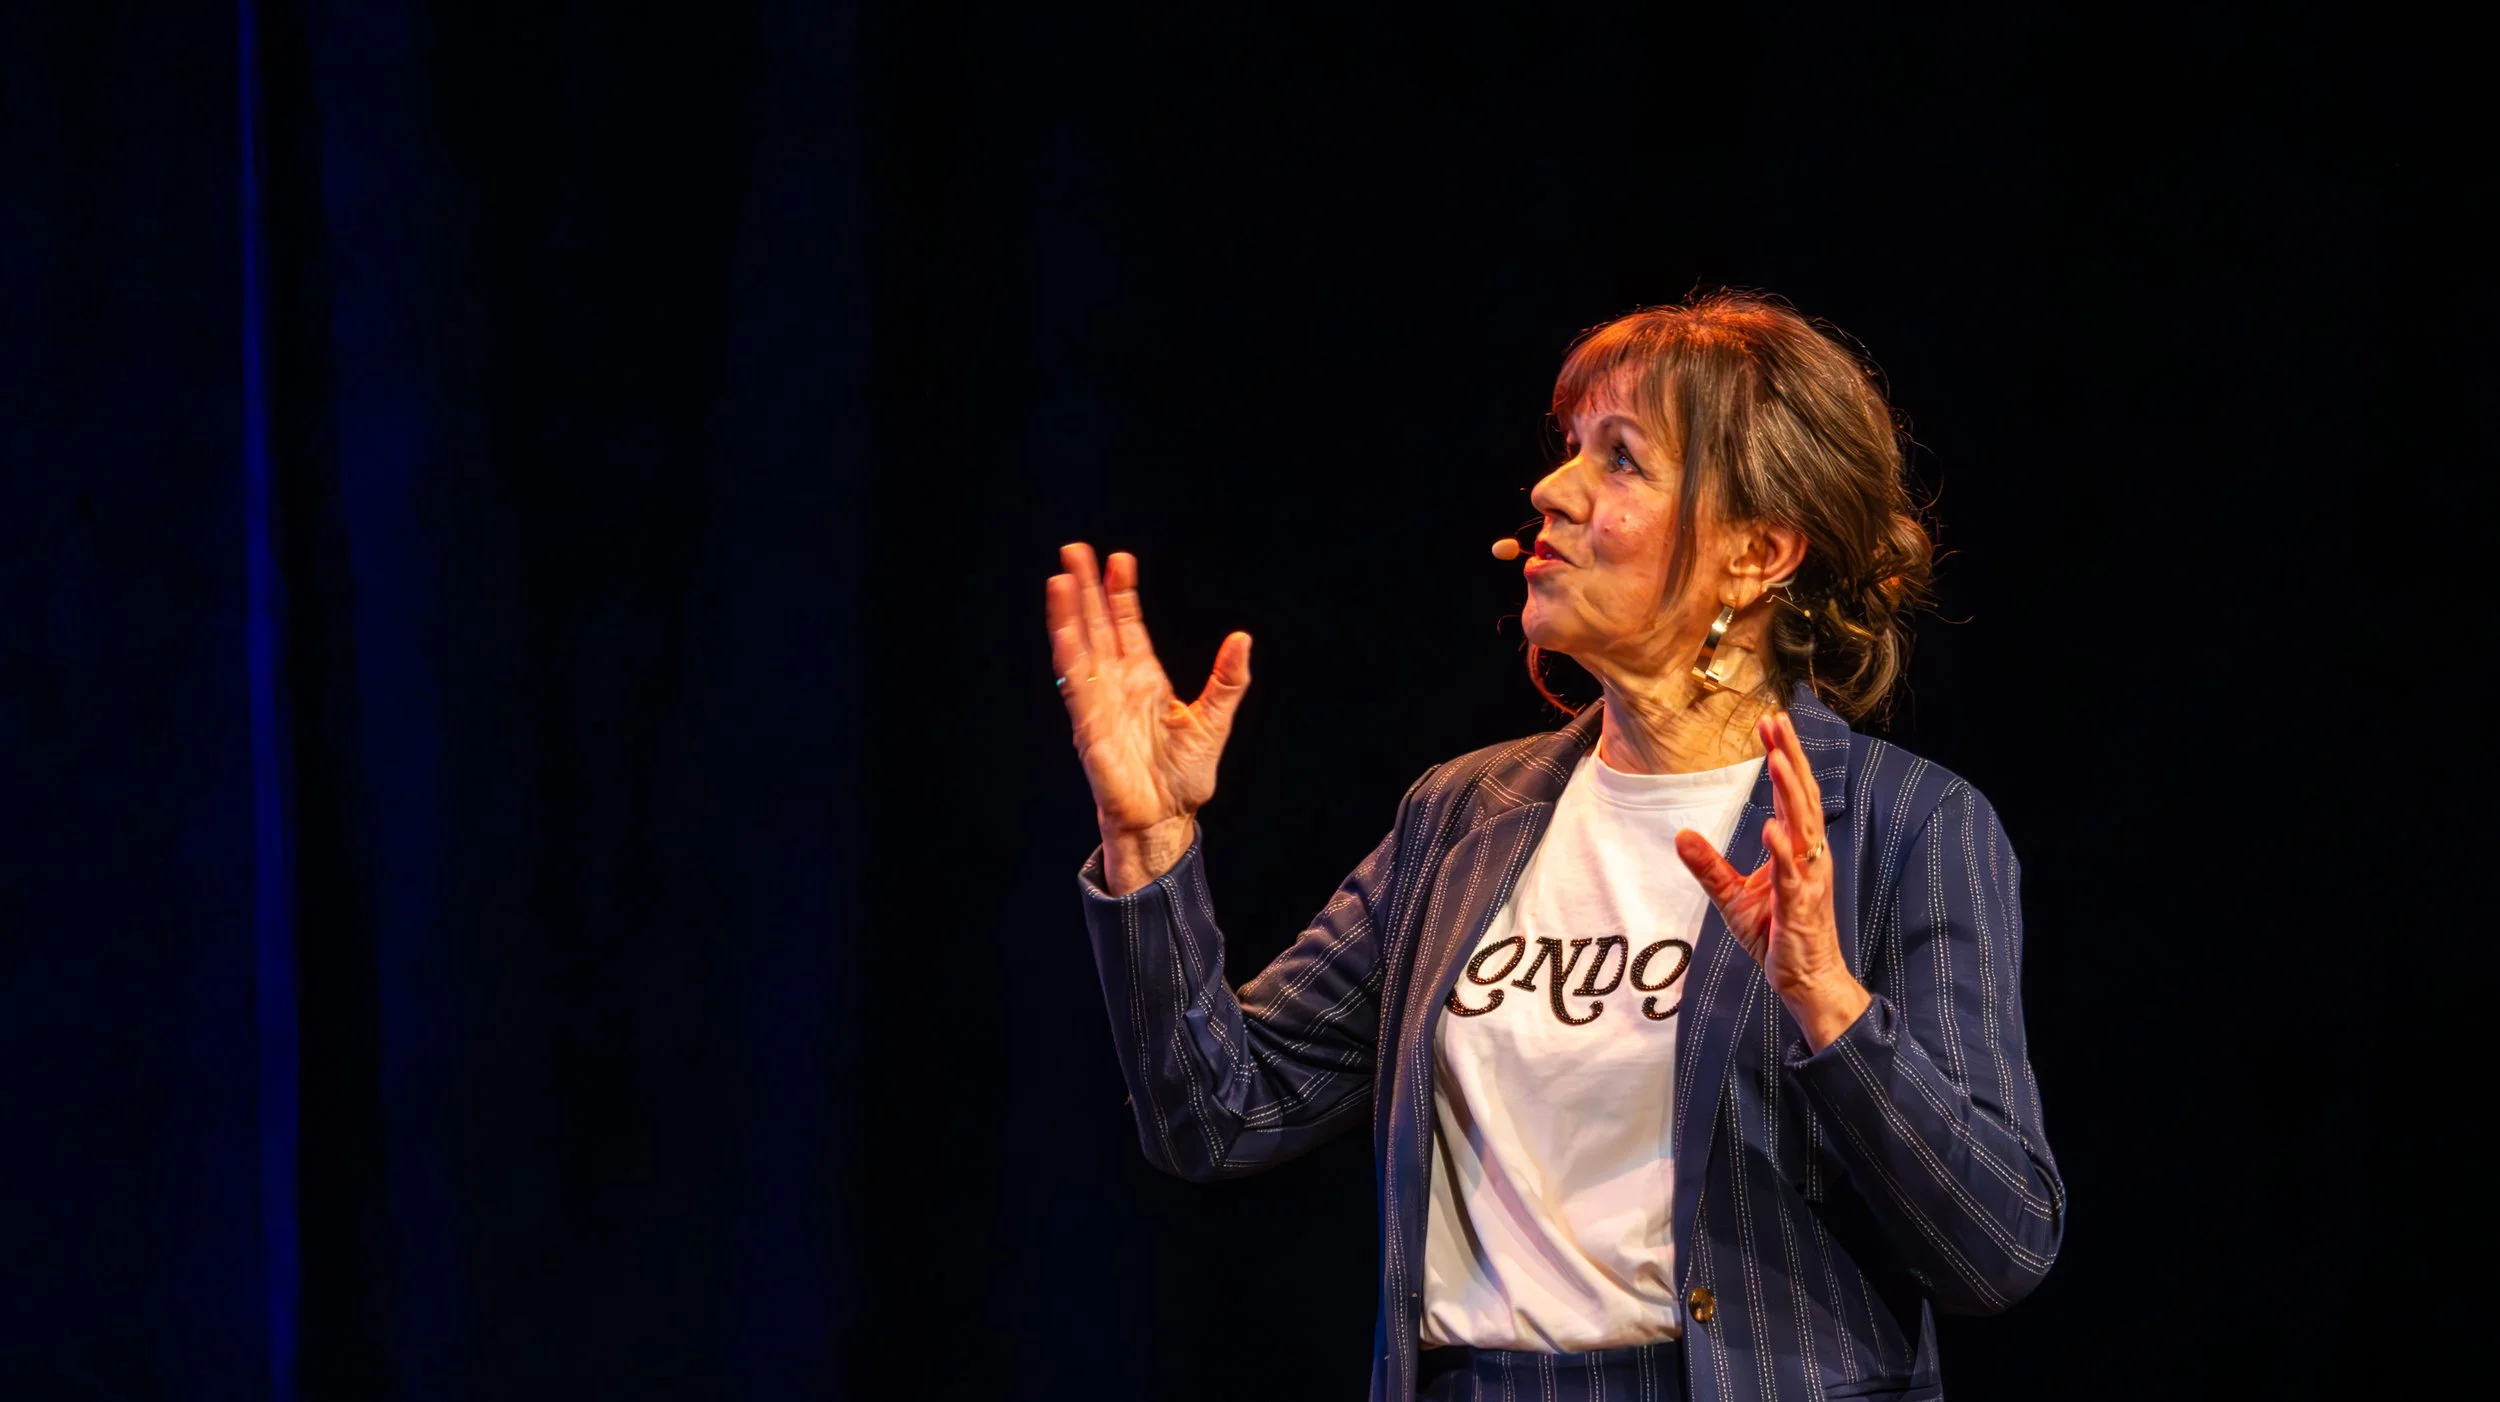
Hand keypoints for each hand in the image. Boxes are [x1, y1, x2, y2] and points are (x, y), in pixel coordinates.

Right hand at [1046, 543, 1251, 883]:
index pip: (1127, 628)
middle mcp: (1117, 686)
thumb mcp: (1213, 720)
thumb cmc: (1185, 778)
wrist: (1166, 820)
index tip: (1120, 560)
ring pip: (1080, 647)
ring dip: (1069, 613)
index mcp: (1145, 681)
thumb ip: (1228, 680)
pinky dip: (1069, 654)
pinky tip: (1064, 626)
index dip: (1121, 595)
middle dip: (1087, 589)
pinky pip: (1076, 684)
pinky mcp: (1089, 727)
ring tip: (1062, 576)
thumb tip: (1243, 638)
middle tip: (1076, 549)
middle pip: (1097, 626)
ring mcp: (1100, 703)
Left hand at [1672, 711, 1871, 1050]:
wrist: (1806, 980)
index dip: (1784, 757)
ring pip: (1803, 827)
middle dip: (1790, 757)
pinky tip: (1772, 827)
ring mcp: (1808, 880)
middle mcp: (1809, 857)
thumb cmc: (1778, 935)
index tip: (1771, 724)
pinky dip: (1782, 851)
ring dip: (1791, 792)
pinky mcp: (1800, 907)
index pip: (1793, 793)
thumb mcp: (1732, 896)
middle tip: (1777, 721)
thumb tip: (1680, 835)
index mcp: (1797, 849)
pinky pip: (1792, 875)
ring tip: (1777, 758)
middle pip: (1803, 797)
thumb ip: (1709, 865)